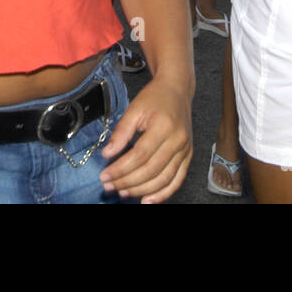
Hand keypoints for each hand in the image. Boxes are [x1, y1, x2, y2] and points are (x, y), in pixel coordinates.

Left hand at [98, 76, 192, 202]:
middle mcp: (178, 140)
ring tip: (123, 193)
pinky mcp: (188, 156)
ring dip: (141, 191)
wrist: (177, 90)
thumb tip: (107, 154)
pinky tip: (147, 201)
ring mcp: (185, 150)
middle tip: (109, 186)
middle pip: (151, 170)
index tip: (104, 175)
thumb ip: (121, 132)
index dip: (120, 169)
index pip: (139, 155)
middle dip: (127, 182)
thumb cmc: (154, 98)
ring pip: (163, 179)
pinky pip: (177, 180)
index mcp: (164, 126)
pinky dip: (162, 194)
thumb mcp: (134, 109)